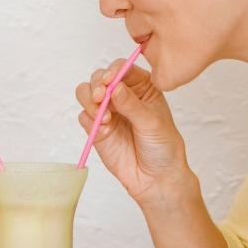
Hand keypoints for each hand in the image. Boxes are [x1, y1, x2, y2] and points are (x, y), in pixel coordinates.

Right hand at [74, 59, 194, 210]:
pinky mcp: (97, 128)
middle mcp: (122, 95)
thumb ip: (132, 104)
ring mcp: (108, 111)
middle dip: (97, 84)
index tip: (109, 81)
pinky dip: (89, 119)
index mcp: (141, 87)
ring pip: (86, 93)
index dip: (113, 71)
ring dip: (89, 99)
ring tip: (102, 115)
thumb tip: (114, 87)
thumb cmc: (163, 147)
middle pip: (99, 77)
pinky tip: (103, 129)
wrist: (156, 178)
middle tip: (101, 97)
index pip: (122, 68)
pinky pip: (83, 116)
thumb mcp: (152, 122)